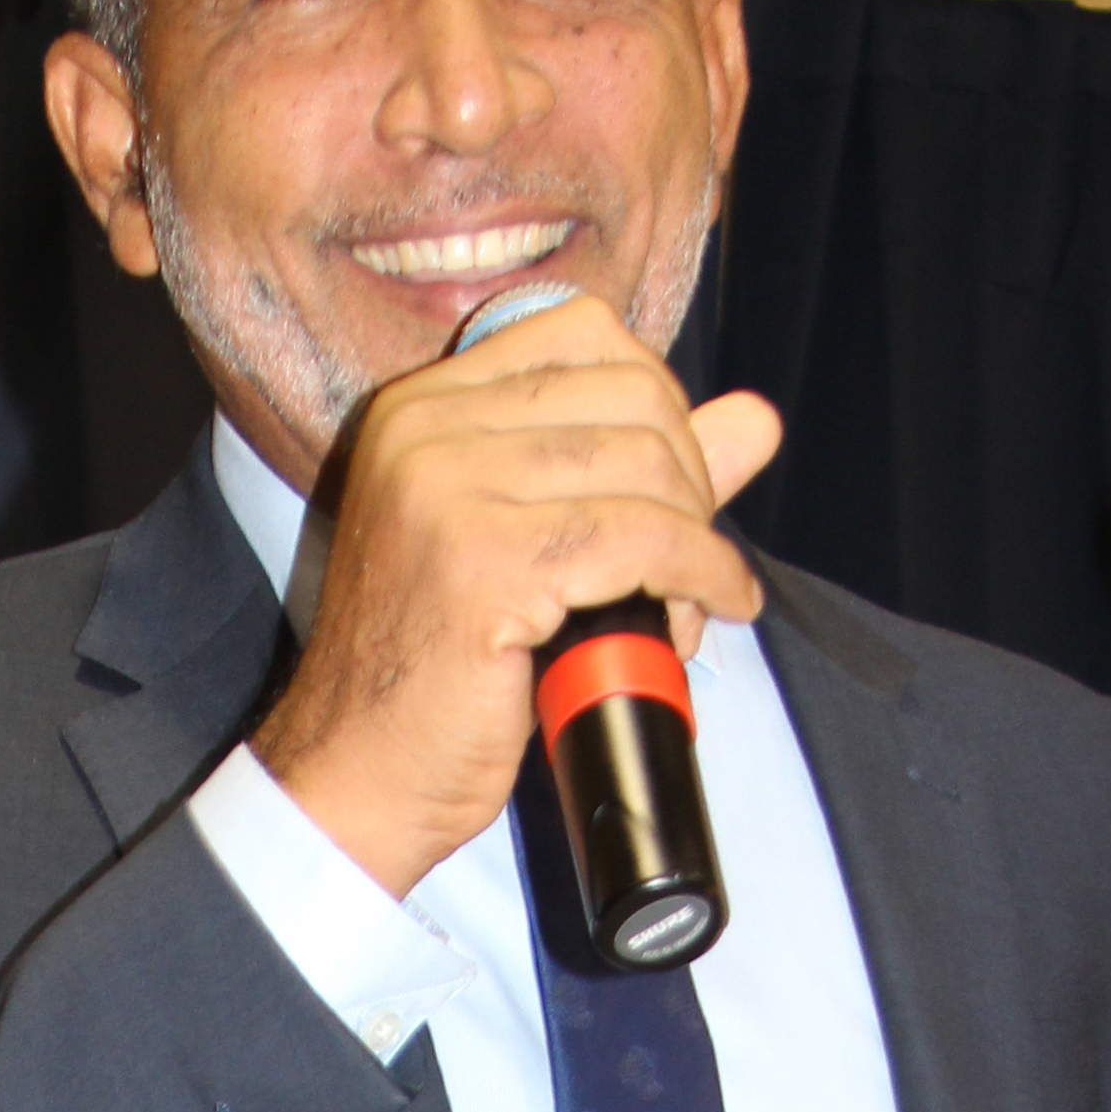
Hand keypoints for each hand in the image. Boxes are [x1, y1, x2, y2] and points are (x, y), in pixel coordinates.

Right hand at [250, 292, 783, 901]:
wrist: (355, 777)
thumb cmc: (433, 676)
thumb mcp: (531, 547)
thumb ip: (635, 471)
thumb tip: (755, 420)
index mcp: (422, 408)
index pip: (587, 335)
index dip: (659, 406)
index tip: (671, 485)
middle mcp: (425, 430)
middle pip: (631, 395)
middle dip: (690, 479)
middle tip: (686, 564)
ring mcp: (446, 490)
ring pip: (645, 466)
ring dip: (694, 542)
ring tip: (680, 609)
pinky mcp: (483, 564)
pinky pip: (642, 541)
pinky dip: (698, 576)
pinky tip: (702, 612)